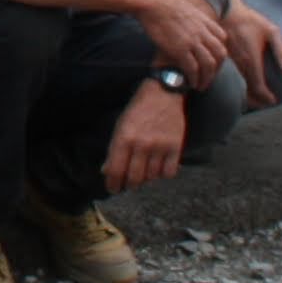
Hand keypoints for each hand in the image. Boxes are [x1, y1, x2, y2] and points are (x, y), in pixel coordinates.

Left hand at [101, 79, 189, 193]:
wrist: (163, 93)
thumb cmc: (138, 110)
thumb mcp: (120, 125)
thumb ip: (113, 149)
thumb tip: (106, 171)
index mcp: (124, 138)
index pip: (115, 170)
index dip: (113, 184)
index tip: (113, 189)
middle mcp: (141, 144)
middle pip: (134, 178)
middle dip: (129, 185)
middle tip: (128, 184)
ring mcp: (159, 146)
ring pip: (151, 177)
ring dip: (146, 179)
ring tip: (144, 172)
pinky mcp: (175, 147)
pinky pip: (168, 173)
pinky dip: (163, 174)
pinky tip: (159, 167)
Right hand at [137, 0, 229, 79]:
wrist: (152, 1)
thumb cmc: (162, 2)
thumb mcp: (185, 8)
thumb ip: (192, 18)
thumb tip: (187, 23)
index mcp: (205, 22)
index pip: (222, 40)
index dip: (219, 53)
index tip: (213, 62)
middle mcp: (203, 32)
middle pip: (220, 55)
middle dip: (216, 70)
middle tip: (208, 78)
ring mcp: (192, 41)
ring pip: (209, 65)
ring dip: (207, 78)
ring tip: (200, 86)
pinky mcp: (180, 49)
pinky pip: (193, 68)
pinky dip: (194, 78)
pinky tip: (190, 83)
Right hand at [223, 1, 281, 108]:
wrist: (226, 11)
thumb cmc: (251, 21)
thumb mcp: (272, 31)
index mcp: (252, 59)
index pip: (258, 86)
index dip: (266, 97)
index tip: (273, 101)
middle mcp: (240, 64)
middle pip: (247, 89)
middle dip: (256, 100)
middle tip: (265, 104)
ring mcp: (230, 62)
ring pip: (239, 84)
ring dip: (248, 93)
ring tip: (257, 98)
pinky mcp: (225, 59)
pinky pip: (233, 77)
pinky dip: (240, 84)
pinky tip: (245, 84)